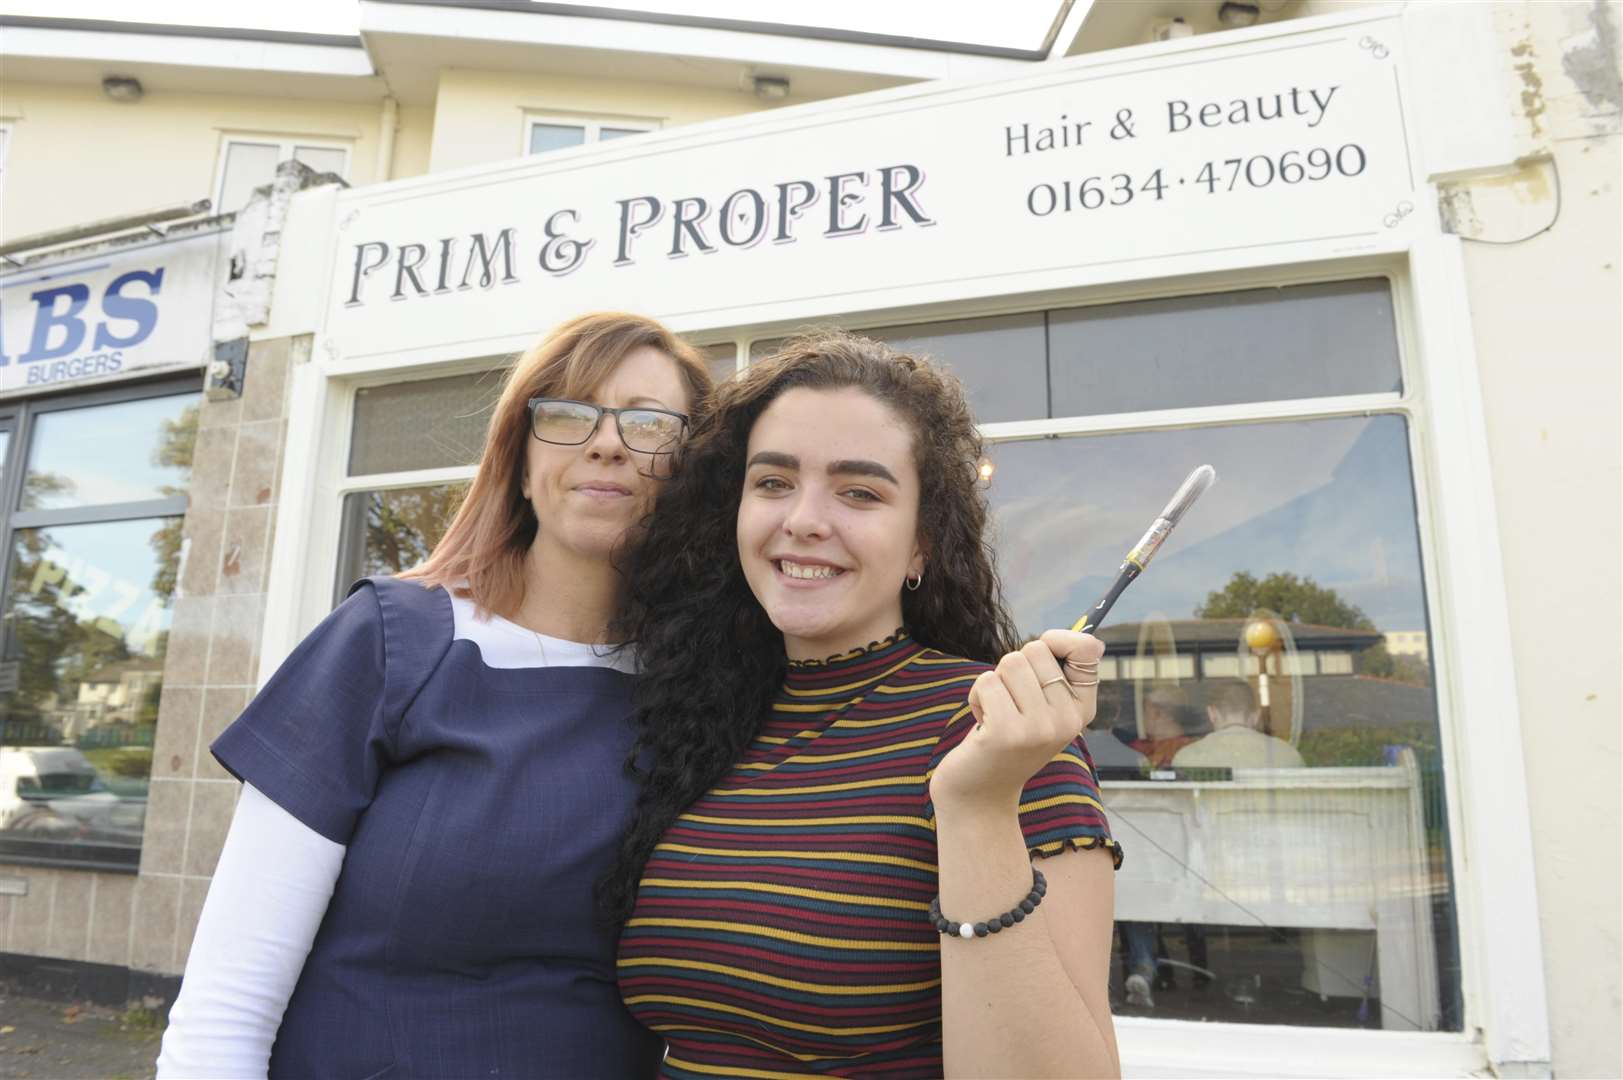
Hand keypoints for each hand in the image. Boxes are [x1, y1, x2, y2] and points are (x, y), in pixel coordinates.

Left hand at [930, 632, 1105, 812]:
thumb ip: (1055, 675)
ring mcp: (1040, 728)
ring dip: (993, 683)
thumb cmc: (1007, 740)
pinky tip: (983, 723)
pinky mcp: (1007, 733)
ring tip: (996, 713)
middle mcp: (1068, 720)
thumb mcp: (1042, 709)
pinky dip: (976, 696)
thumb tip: (1075, 637)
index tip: (1042, 652)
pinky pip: (987, 682)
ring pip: (1010, 662)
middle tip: (1010, 701)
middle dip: (1013, 667)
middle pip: (1036, 649)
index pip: (1088, 648)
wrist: (981, 794)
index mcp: (1082, 709)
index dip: (1060, 638)